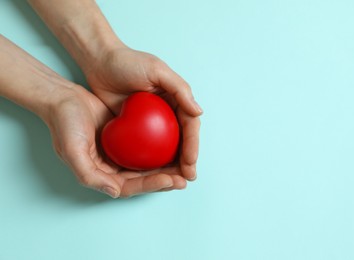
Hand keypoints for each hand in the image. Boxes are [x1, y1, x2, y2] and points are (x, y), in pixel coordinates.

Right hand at [44, 85, 186, 197]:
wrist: (63, 98)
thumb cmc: (65, 125)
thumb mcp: (72, 151)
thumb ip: (90, 175)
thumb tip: (115, 192)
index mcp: (102, 176)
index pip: (131, 186)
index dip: (152, 185)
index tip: (171, 179)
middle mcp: (113, 168)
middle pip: (144, 179)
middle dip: (166, 180)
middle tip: (185, 178)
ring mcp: (121, 153)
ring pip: (148, 165)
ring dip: (167, 167)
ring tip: (186, 166)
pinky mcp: (126, 138)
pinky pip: (147, 146)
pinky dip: (161, 148)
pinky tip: (175, 144)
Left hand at [86, 45, 202, 180]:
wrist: (100, 62)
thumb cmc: (129, 62)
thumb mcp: (157, 70)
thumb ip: (180, 89)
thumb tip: (199, 112)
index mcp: (176, 100)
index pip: (189, 127)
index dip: (192, 146)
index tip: (191, 164)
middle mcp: (167, 113)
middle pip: (181, 141)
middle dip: (185, 161)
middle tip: (186, 179)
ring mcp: (151, 123)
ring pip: (165, 148)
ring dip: (171, 165)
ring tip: (173, 182)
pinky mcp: (134, 128)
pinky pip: (145, 148)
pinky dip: (151, 160)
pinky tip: (151, 173)